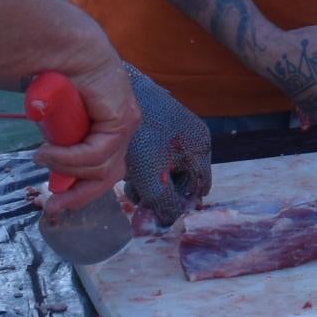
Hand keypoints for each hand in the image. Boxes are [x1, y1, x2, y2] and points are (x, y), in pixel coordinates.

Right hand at [31, 46, 137, 204]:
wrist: (69, 51)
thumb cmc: (60, 80)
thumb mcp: (59, 123)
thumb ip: (61, 143)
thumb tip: (50, 166)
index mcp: (110, 130)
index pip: (104, 170)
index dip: (81, 192)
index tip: (55, 205)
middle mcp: (123, 129)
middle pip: (108, 176)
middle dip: (79, 196)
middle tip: (52, 207)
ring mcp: (126, 125)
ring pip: (101, 167)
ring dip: (67, 168)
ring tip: (42, 156)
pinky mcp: (123, 120)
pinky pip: (97, 153)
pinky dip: (71, 158)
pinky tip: (49, 152)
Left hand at [120, 68, 213, 224]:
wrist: (114, 94)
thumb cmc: (138, 138)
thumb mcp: (153, 179)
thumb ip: (165, 203)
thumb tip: (169, 222)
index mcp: (201, 145)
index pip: (199, 187)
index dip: (179, 204)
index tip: (157, 210)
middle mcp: (194, 133)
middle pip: (181, 176)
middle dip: (161, 191)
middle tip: (139, 196)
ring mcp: (176, 123)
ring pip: (166, 164)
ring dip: (150, 178)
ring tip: (130, 181)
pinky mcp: (158, 118)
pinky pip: (156, 150)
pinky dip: (143, 161)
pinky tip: (127, 164)